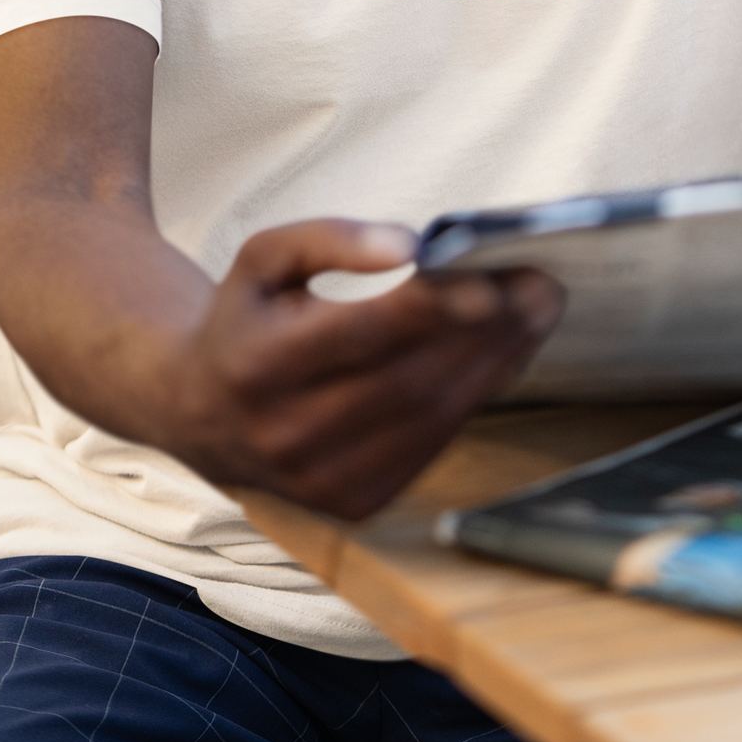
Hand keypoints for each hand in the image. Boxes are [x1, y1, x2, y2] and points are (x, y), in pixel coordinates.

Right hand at [164, 218, 563, 518]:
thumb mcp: (262, 259)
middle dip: (485, 332)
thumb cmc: (246, 320)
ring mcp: (322, 480)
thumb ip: (329, 238)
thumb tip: (408, 242)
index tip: (492, 281)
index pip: (360, 335)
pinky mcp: (353, 503)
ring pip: (430, 418)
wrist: (200, 412)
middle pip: (409, 379)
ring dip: (494, 364)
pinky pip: (431, 447)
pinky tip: (501, 356)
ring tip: (535, 314)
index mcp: (258, 366)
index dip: (431, 310)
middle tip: (541, 287)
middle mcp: (287, 433)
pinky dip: (473, 399)